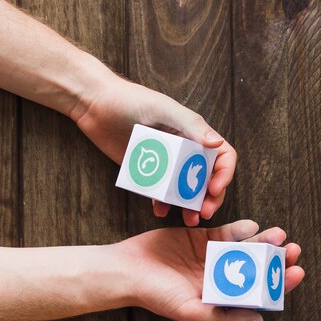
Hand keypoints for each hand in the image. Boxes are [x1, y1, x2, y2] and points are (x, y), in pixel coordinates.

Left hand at [73, 76, 235, 225]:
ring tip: (189, 220)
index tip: (213, 190)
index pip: (222, 156)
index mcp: (194, 133)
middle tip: (204, 212)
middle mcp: (185, 150)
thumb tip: (216, 144)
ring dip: (191, 206)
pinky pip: (161, 194)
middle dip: (210, 198)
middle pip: (208, 178)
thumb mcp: (162, 109)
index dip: (224, 174)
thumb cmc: (130, 100)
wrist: (96, 106)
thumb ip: (191, 126)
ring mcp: (167, 164)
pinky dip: (164, 204)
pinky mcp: (149, 174)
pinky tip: (160, 211)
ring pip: (187, 190)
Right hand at [116, 219, 304, 320]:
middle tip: (293, 250)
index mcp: (221, 299)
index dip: (279, 284)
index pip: (258, 293)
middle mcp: (220, 279)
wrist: (128, 270)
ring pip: (246, 248)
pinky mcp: (201, 237)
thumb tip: (260, 319)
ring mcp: (212, 257)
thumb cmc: (156, 296)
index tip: (296, 273)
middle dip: (277, 260)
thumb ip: (223, 319)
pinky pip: (227, 232)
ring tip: (279, 235)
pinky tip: (252, 226)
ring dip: (264, 241)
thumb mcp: (190, 312)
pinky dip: (241, 229)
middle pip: (257, 269)